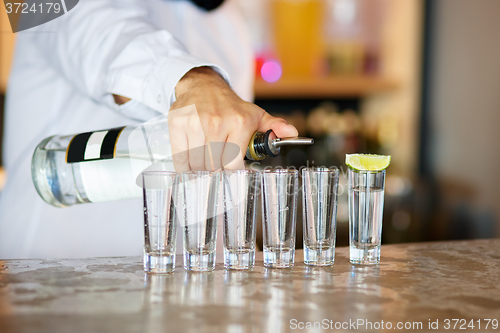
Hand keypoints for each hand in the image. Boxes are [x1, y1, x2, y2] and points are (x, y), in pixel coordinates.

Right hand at [168, 67, 297, 171]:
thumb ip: (274, 126)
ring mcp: (195, 123)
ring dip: (200, 170)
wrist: (203, 85)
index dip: (230, 172)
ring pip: (196, 164)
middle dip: (215, 171)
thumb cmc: (230, 105)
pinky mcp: (177, 123)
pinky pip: (180, 157)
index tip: (228, 172)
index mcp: (239, 122)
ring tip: (205, 162)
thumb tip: (293, 134)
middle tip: (216, 167)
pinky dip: (184, 166)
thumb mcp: (255, 114)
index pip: (232, 164)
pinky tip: (191, 162)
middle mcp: (217, 122)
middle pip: (214, 166)